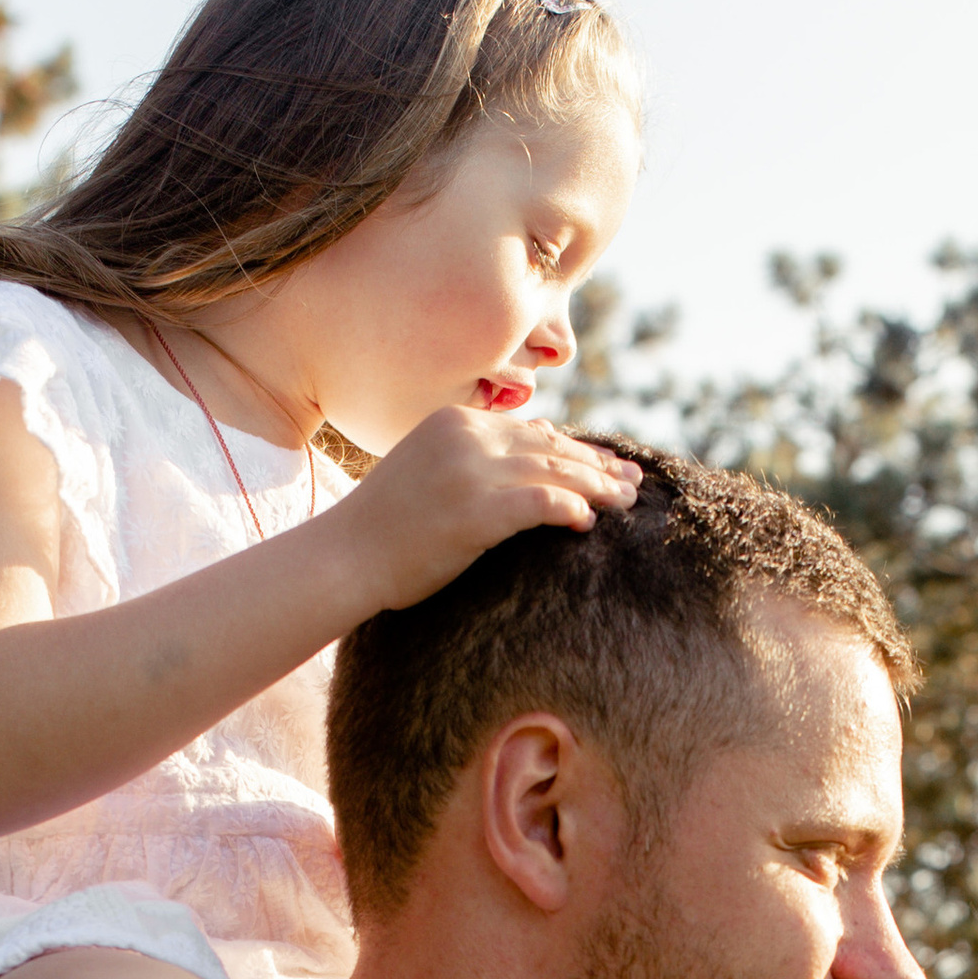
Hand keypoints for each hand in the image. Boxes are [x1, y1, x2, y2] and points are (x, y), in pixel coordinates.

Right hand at [336, 406, 638, 612]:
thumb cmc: (385, 526)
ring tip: (626, 504)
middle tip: (633, 483)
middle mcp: (467, 437)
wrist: (344, 556)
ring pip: (555, 473)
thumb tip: (530, 454)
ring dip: (597, 488)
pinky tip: (589, 523)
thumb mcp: (428, 469)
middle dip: (598, 466)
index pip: (535, 431)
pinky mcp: (476, 510)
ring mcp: (472, 471)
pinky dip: (570, 510)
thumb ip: (474, 456)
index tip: (610, 465)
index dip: (578, 449)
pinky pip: (541, 504)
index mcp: (457, 422)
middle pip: (552, 448)